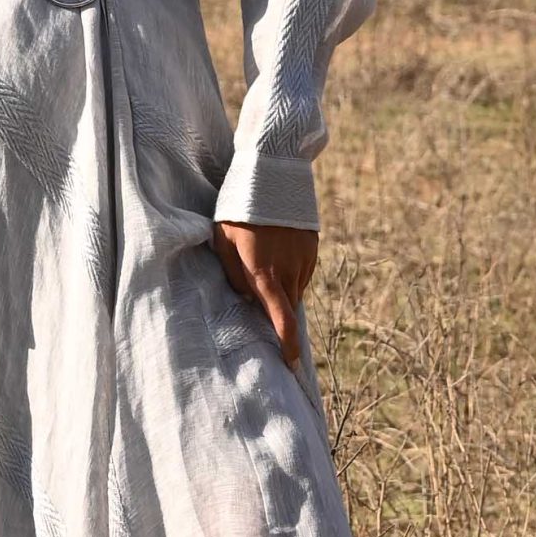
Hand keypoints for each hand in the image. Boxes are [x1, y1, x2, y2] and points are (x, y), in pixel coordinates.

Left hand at [213, 220, 317, 366]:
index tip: (290, 363)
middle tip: (262, 304)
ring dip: (283, 289)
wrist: (272, 173)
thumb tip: (248, 297)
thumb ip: (234, 275)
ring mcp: (304, 259)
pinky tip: (276, 251)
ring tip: (264, 264)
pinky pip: (302, 271)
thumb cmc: (238, 210)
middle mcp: (290, 271)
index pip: (283, 320)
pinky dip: (291, 272)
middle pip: (289, 308)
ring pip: (296, 289)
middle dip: (278, 314)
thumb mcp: (223, 242)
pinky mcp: (312, 247)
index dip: (288, 345)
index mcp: (265, 274)